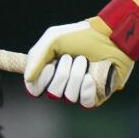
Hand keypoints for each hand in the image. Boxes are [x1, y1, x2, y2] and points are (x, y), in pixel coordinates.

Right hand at [24, 0, 138, 108]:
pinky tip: (91, 75)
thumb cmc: (83, 35)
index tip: (49, 66)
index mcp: (51, 71)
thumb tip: (28, 79)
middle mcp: (64, 83)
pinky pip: (85, 102)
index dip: (40, 81)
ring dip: (76, 76)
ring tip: (85, 61)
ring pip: (69, 97)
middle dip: (62, 73)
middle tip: (72, 57)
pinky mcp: (95, 95)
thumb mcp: (53, 39)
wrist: (111, 36)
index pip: (35, 89)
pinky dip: (87, 88)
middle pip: (52, 93)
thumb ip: (36, 56)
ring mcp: (79, 90)